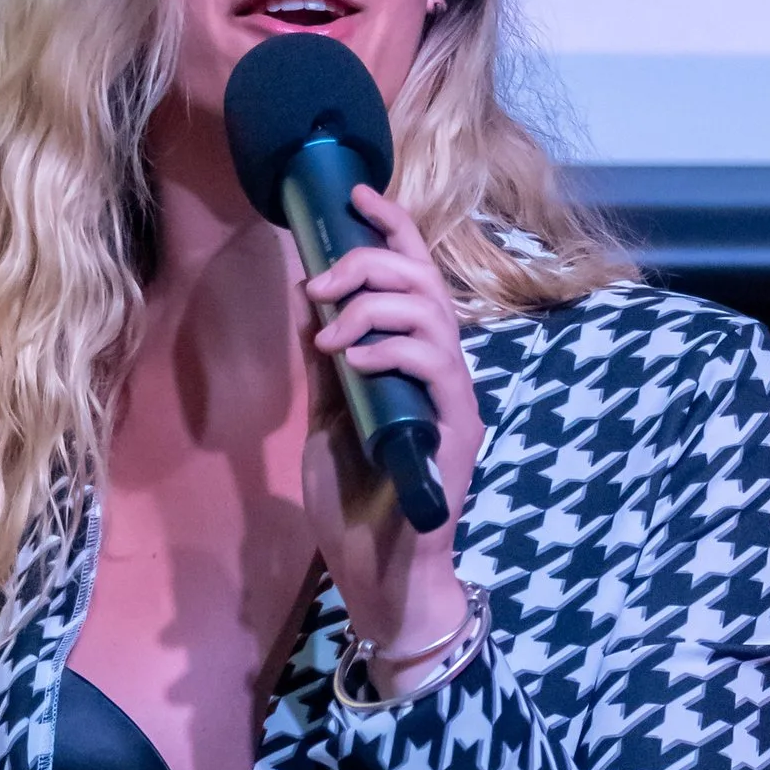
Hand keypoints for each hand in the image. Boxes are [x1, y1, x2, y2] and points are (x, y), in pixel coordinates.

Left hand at [298, 184, 481, 673]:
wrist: (376, 575)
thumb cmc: (355, 502)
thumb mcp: (330, 415)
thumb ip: (330, 359)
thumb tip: (311, 294)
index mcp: (414, 360)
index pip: (414, 275)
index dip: (390, 227)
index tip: (353, 195)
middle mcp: (442, 370)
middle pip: (424, 281)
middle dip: (371, 262)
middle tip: (320, 283)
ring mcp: (454, 399)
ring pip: (432, 315)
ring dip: (374, 307)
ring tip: (330, 332)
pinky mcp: (458, 429)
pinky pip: (434, 365)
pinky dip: (390, 350)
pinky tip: (352, 360)